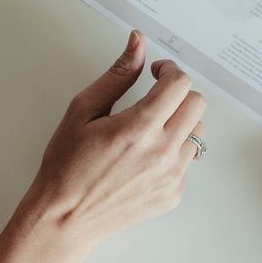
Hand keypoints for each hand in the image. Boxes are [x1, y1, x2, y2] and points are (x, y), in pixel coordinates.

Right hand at [0, 32, 204, 262]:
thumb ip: (117, 75)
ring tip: (148, 130)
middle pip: (197, 104)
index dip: (169, 70)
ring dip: (179, 123)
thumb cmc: (67, 166)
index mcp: (139, 127)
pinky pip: (187, 161)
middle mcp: (162, 152)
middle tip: (155, 97)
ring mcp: (171, 176)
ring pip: (196, 133)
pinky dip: (173, 152)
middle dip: (178, 93)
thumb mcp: (82, 111)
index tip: (157, 72)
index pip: (179, 84)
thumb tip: (137, 44)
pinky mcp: (173, 194)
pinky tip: (145, 158)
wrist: (65, 218)